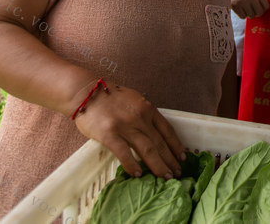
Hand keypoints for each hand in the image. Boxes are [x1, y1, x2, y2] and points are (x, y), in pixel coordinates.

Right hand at [71, 80, 185, 178]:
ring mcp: (125, 126)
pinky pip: (124, 153)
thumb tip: (157, 133)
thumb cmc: (111, 98)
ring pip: (147, 149)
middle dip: (170, 160)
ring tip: (165, 177)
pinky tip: (139, 174)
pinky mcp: (109, 134)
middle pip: (160, 142)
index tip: (182, 157)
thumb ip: (145, 114)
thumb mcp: (135, 100)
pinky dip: (133, 165)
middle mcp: (139, 117)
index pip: (167, 130)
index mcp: (147, 108)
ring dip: (158, 165)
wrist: (87, 93)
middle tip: (177, 173)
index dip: (176, 145)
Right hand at [231, 0, 268, 18]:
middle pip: (260, 12)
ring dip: (249, 14)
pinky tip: (240, 9)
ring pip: (251, 16)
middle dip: (257, 13)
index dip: (264, 9)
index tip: (260, 8)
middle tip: (253, 11)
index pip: (266, 6)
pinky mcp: (235, 6)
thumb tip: (264, 10)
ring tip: (245, 9)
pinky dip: (242, 15)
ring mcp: (243, 2)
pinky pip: (243, 16)